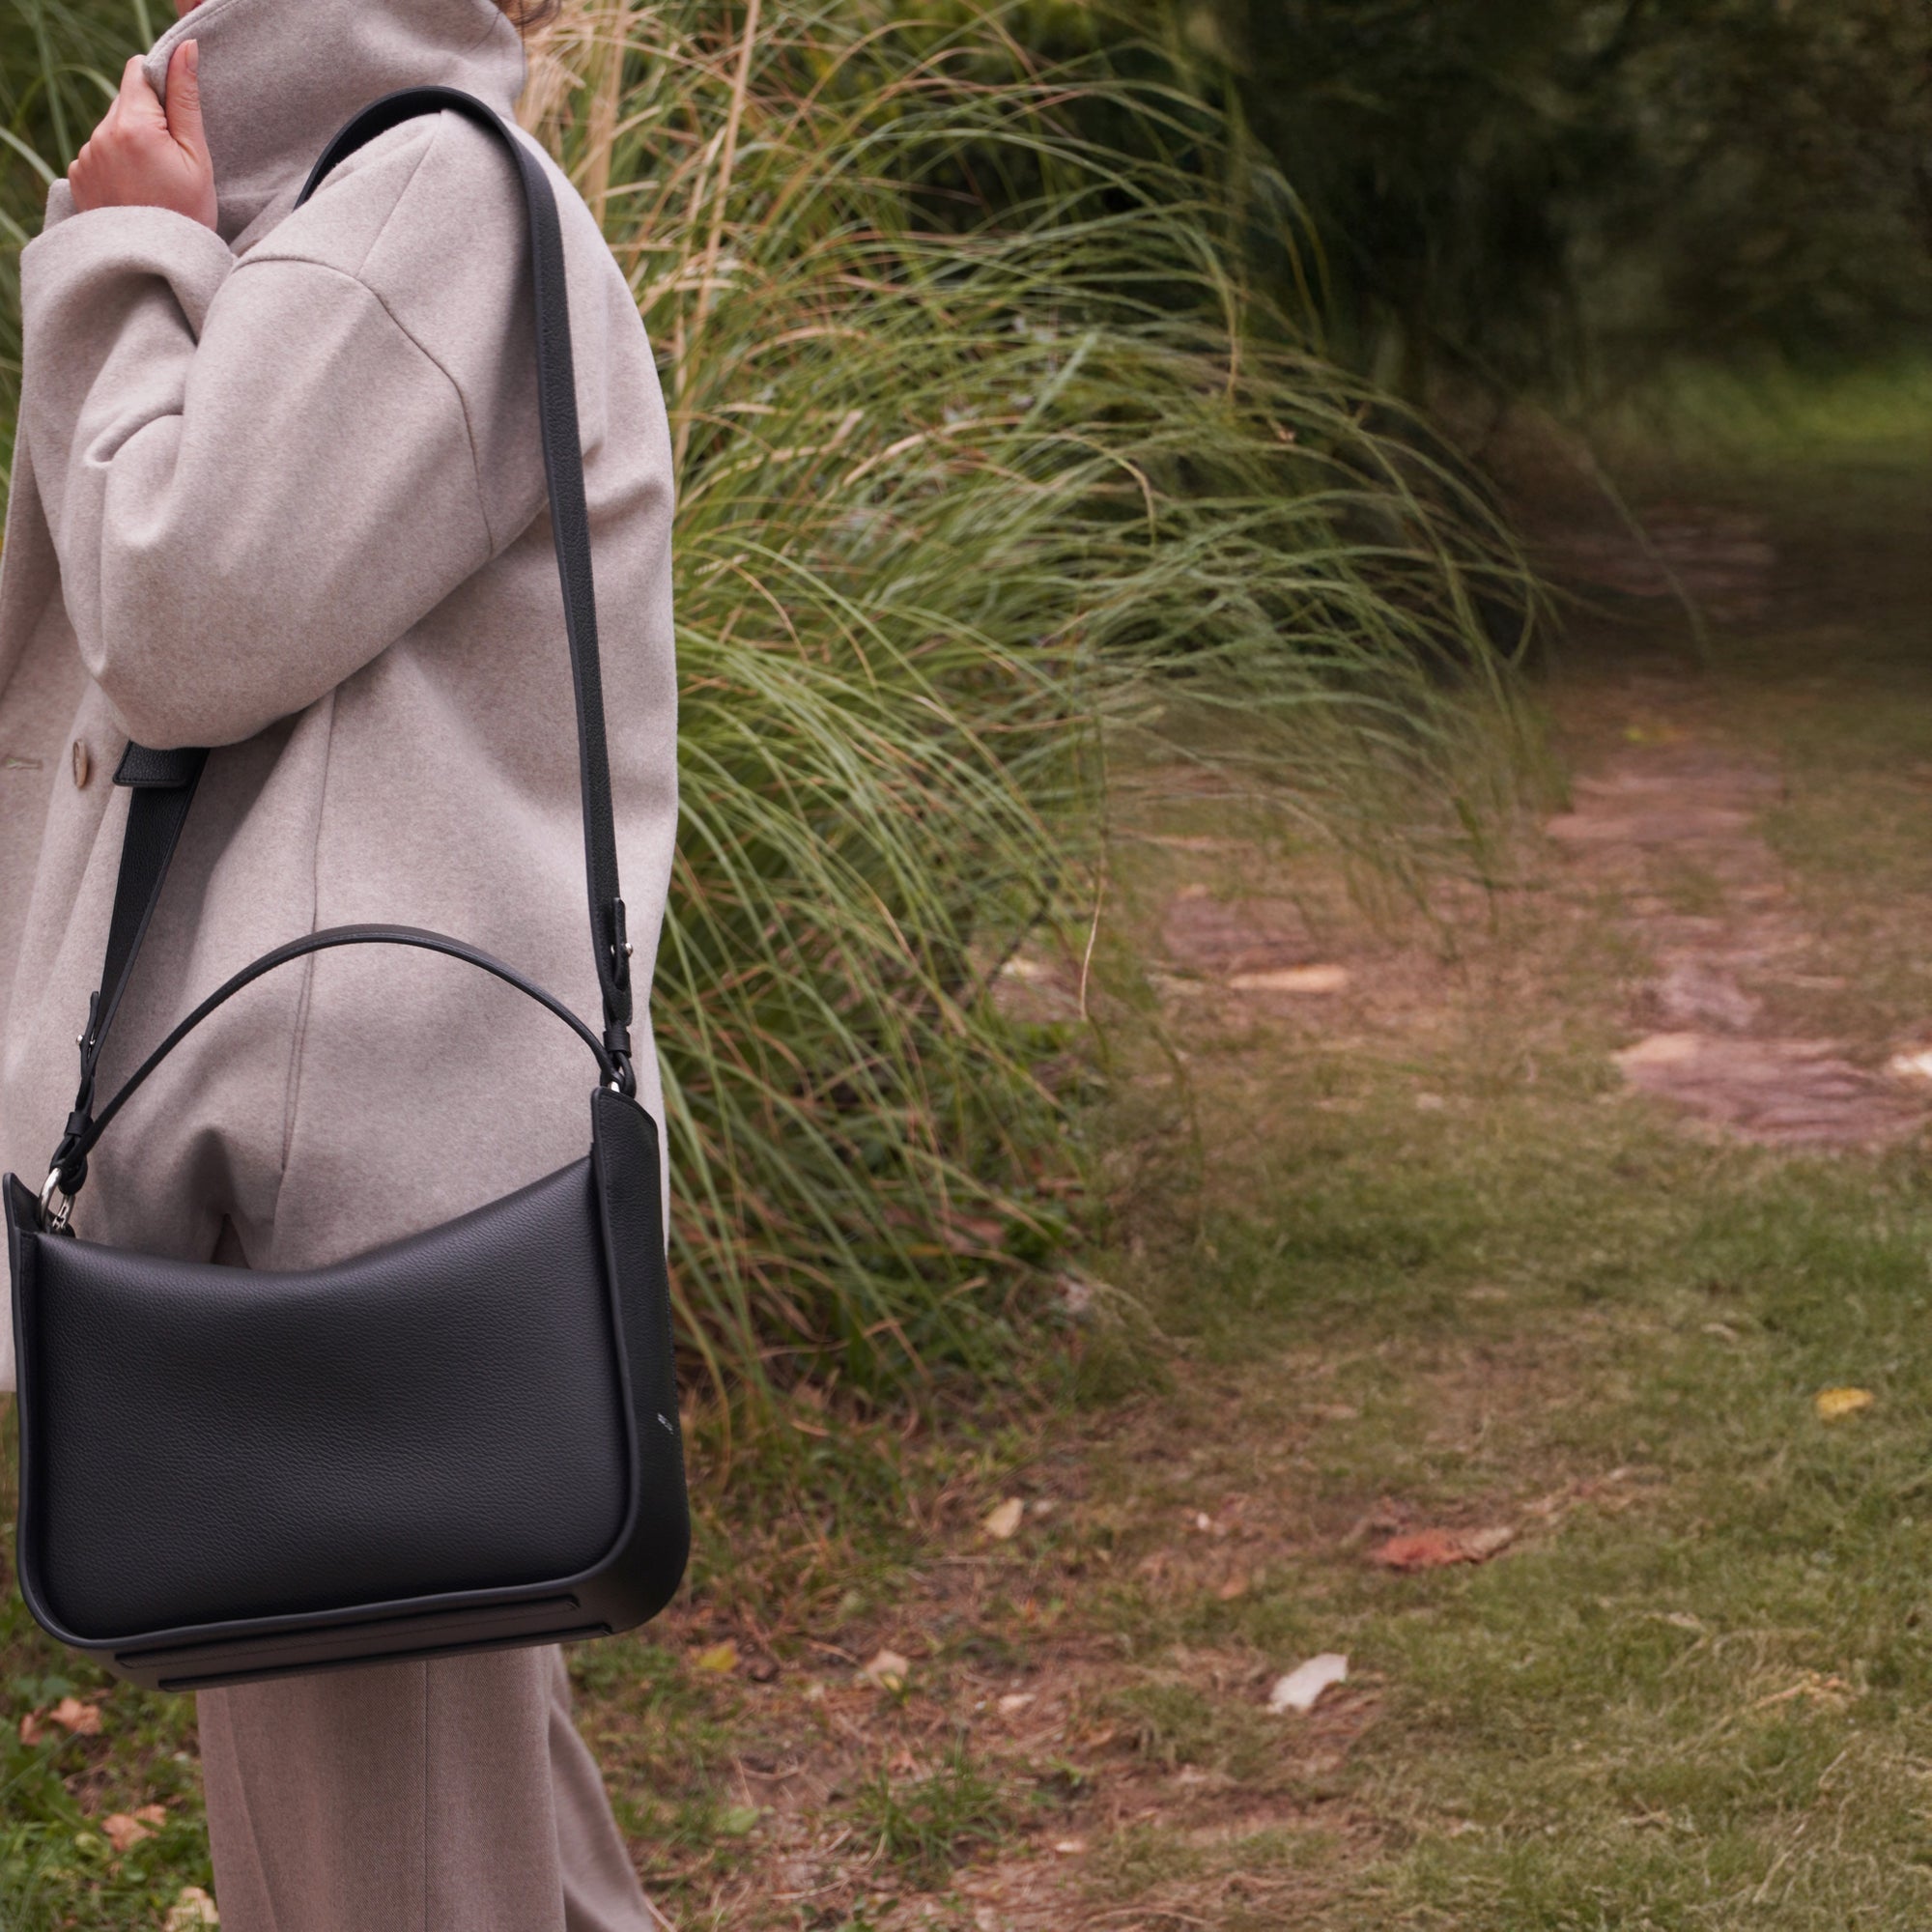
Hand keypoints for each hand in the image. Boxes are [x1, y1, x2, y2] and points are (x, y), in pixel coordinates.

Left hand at [69, 43, 215, 229]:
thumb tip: (185, 49)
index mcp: (133, 126)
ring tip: (152, 184)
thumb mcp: (198, 158)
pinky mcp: (78, 175)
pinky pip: (99, 153)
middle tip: (170, 164)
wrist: (157, 266)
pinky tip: (135, 192)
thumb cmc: (187, 215)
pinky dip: (116, 165)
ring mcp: (85, 156)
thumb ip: (186, 100)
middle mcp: (101, 135)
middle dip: (148, 121)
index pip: (139, 72)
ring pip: (112, 129)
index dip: (161, 88)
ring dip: (131, 144)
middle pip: (125, 102)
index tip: (176, 118)